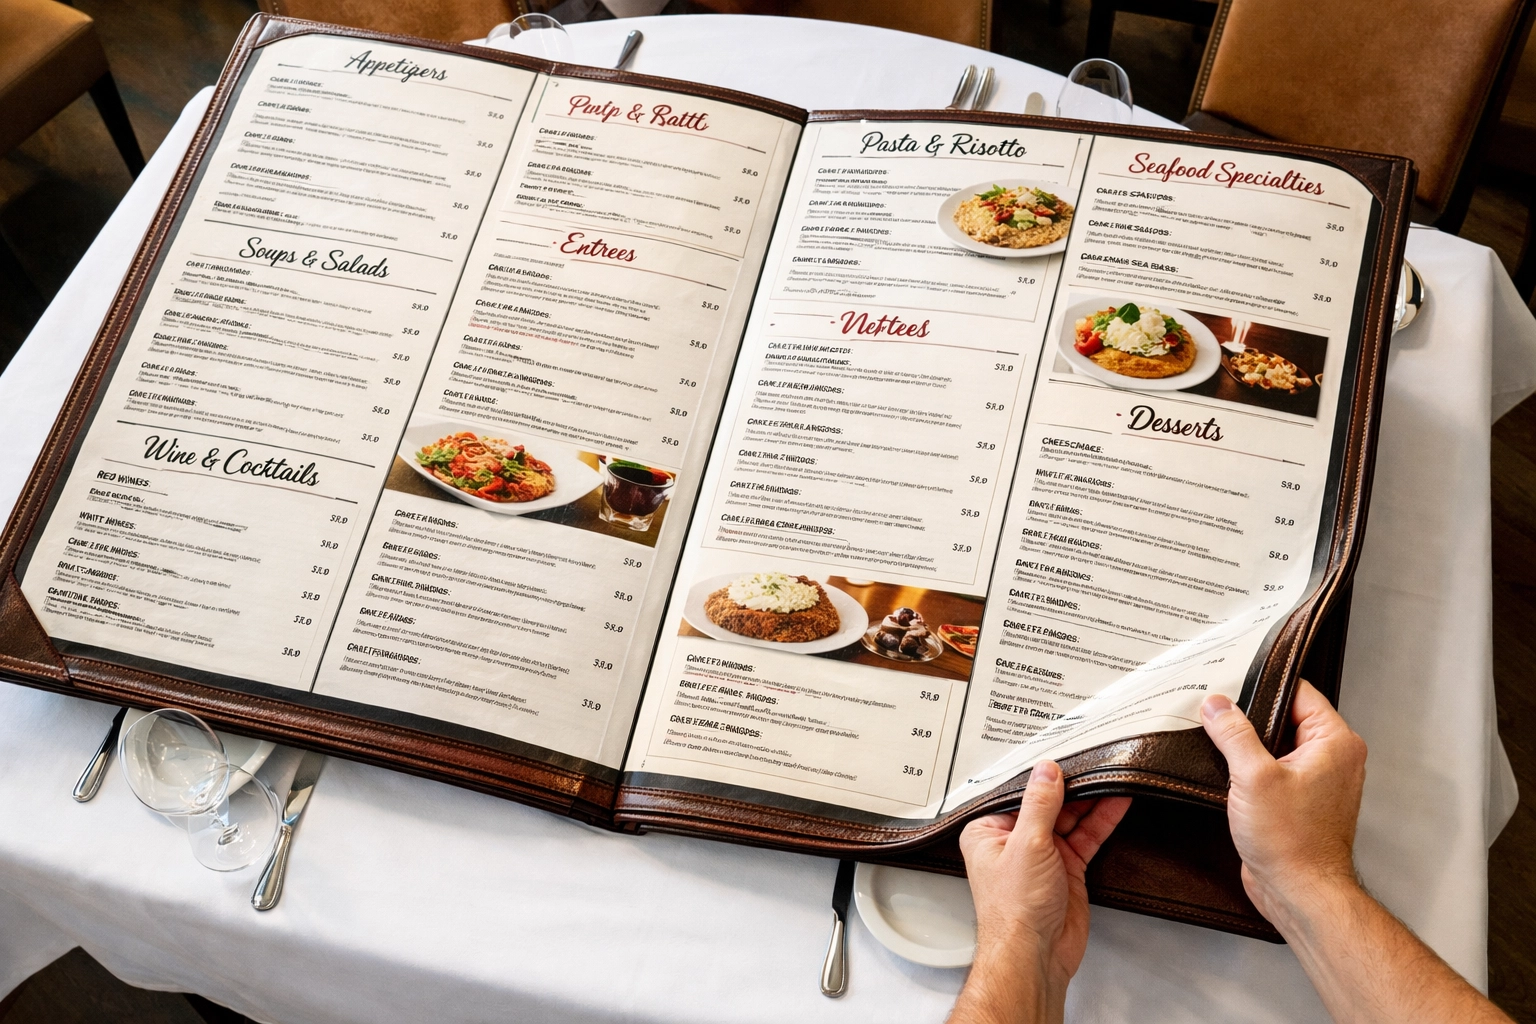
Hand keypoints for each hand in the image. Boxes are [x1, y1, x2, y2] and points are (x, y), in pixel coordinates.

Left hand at [949, 761, 1130, 1023]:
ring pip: (1069, 818)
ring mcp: (1041, 856)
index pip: (1018, 793)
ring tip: (1112, 775)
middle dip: (1072, 786)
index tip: (1064, 755)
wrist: (1035, 955)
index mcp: (988, 832)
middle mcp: (1013, 842)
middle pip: (1047, 803)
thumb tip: (1046, 770)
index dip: (1042, 775)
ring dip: (1091, 800)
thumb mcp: (1027, 844)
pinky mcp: (1065, 870)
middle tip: (1096, 762)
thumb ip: (1040, 804)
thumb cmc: (1014, 910)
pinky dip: (1101, 821)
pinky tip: (1116, 803)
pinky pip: (1085, 838)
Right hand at [1200, 680, 1366, 926]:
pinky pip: (1270, 769)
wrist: (1299, 893)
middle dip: (1248, 715)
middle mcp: (1331, 758)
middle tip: (1216, 710)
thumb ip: (1234, 734)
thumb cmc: (1294, 844)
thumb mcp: (1254, 777)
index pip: (1298, 692)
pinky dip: (1248, 767)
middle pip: (1284, 715)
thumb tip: (1218, 706)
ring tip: (1216, 740)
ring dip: (1245, 744)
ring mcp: (1315, 780)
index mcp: (1335, 742)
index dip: (1262, 684)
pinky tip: (1224, 770)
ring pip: (1274, 743)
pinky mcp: (1296, 800)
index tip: (1231, 681)